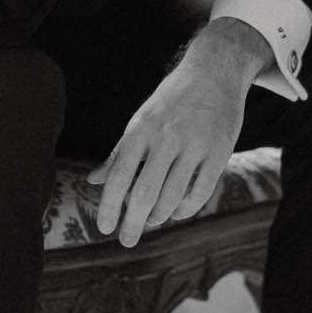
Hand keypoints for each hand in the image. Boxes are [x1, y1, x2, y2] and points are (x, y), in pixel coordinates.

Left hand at [91, 19, 265, 248]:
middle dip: (132, 223)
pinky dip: (185, 208)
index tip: (104, 228)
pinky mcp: (219, 153)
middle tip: (126, 241)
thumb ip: (119, 153)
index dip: (109, 206)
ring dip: (159, 216)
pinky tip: (176, 212)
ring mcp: (194, 145)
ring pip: (172, 196)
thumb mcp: (140, 120)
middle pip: (144, 194)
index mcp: (140, 130)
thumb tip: (93, 180)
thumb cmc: (170, 101)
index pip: (118, 176)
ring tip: (152, 221)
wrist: (214, 72)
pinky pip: (200, 192)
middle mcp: (165, 138)